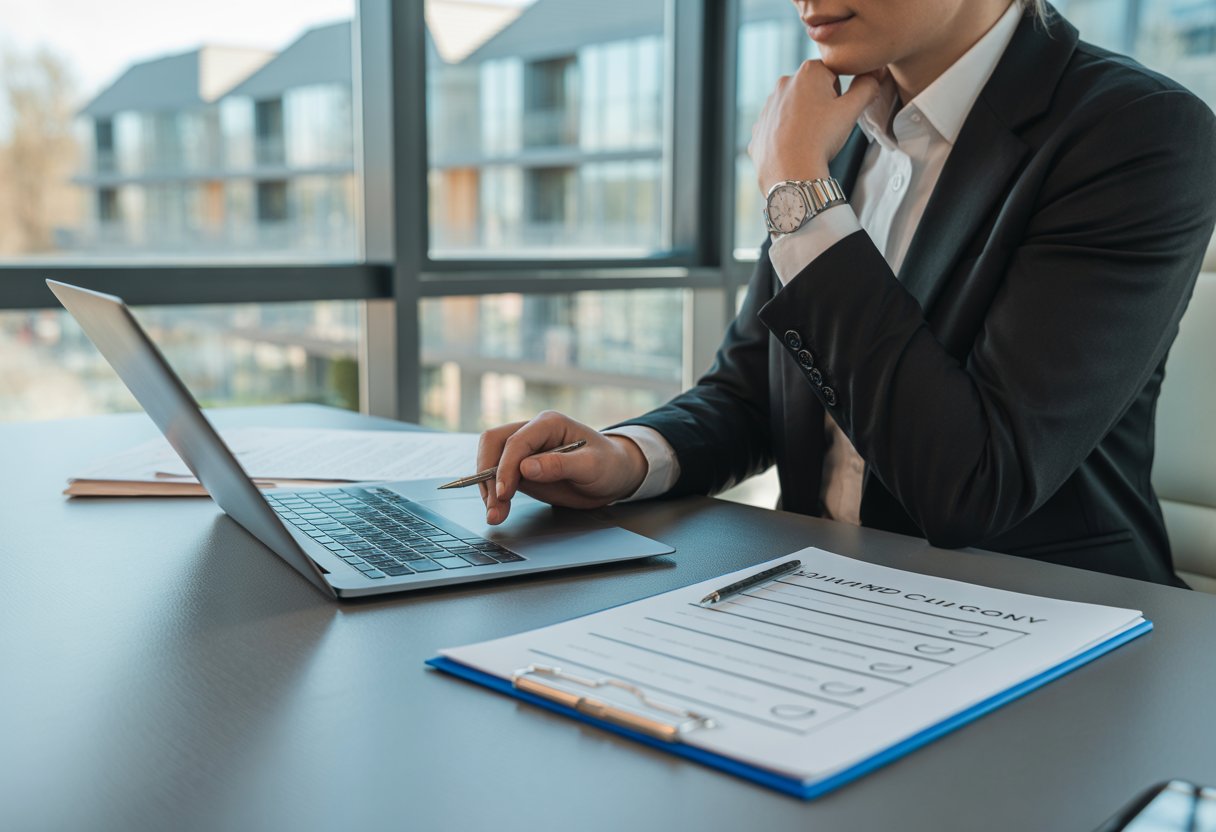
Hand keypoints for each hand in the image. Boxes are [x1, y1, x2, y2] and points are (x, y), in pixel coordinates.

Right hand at [477, 411, 648, 524]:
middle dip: (488, 475)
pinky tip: (498, 510)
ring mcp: (525, 450)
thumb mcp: (592, 466)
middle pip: (494, 444)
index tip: (504, 493)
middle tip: (494, 506)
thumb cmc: (609, 465)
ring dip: (487, 487)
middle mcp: (532, 432)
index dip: (505, 466)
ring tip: (495, 515)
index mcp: (549, 423)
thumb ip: (560, 465)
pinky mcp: (522, 468)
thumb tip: (526, 468)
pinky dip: (494, 493)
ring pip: (491, 459)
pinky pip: (498, 476)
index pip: (516, 441)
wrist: (614, 476)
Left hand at [748, 61, 883, 195]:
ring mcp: (767, 107)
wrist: (791, 173)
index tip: (837, 112)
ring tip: (810, 139)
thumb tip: (873, 76)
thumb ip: (866, 86)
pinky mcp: (758, 129)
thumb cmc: (821, 138)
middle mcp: (783, 83)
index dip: (840, 94)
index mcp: (807, 72)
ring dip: (804, 120)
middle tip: (826, 127)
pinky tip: (794, 149)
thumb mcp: (851, 110)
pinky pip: (778, 128)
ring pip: (794, 109)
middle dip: (821, 105)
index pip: (833, 73)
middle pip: (812, 91)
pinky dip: (787, 136)